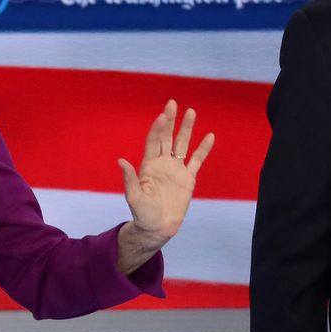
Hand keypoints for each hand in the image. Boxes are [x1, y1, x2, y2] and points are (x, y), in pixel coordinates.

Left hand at [115, 100, 214, 270]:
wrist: (157, 227)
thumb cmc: (142, 214)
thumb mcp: (134, 197)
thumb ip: (129, 179)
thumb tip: (120, 161)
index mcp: (148, 165)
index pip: (154, 141)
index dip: (157, 129)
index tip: (162, 116)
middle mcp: (162, 163)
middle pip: (167, 137)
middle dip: (170, 121)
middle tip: (172, 103)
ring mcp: (176, 170)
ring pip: (183, 144)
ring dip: (187, 129)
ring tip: (191, 111)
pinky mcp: (188, 179)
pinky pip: (197, 161)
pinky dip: (203, 149)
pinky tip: (209, 136)